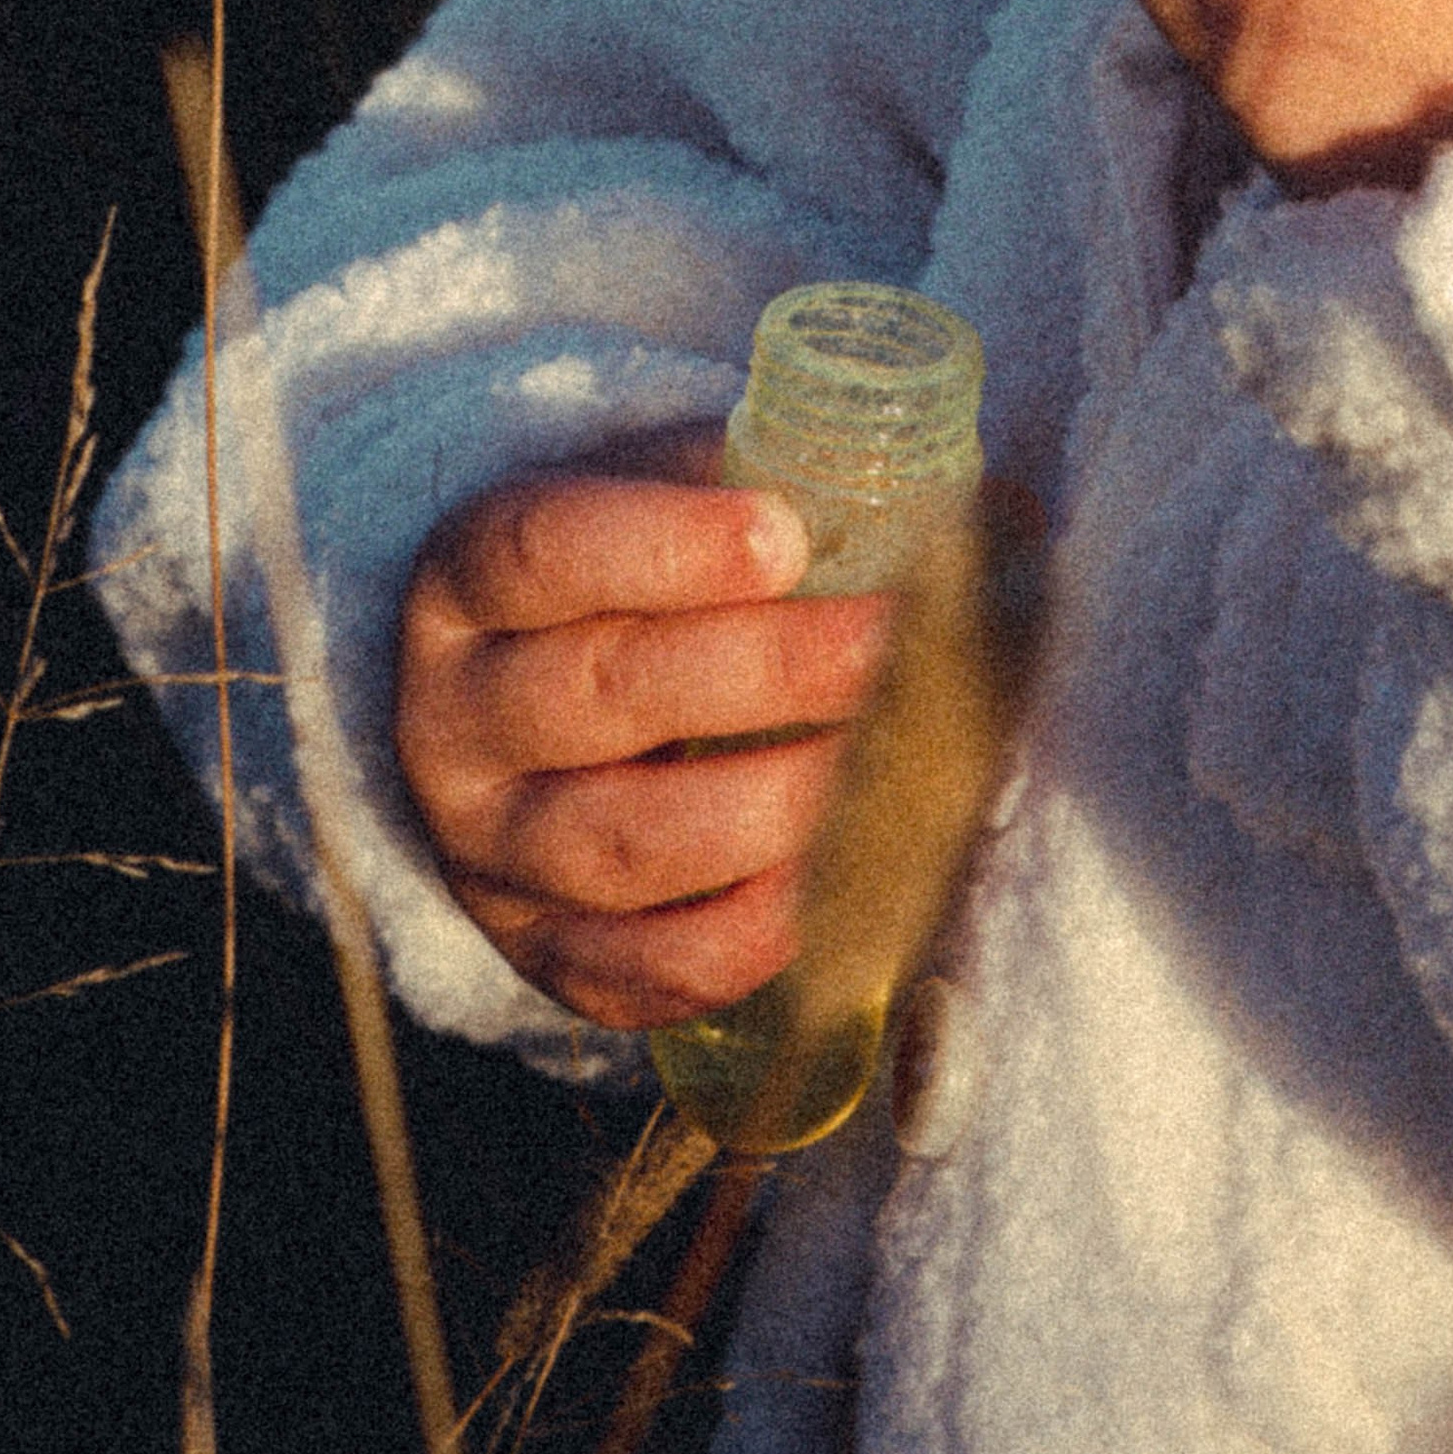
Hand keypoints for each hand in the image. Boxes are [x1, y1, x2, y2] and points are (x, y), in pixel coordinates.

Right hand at [395, 431, 893, 1030]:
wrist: (525, 714)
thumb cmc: (627, 583)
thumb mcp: (657, 503)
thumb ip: (774, 484)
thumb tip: (995, 506)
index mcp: (470, 581)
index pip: (545, 550)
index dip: (665, 545)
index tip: (785, 536)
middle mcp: (457, 721)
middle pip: (601, 694)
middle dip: (761, 672)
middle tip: (888, 647)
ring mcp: (490, 852)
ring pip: (621, 842)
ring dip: (770, 808)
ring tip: (887, 768)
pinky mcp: (544, 954)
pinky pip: (639, 969)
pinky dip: (743, 940)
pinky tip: (835, 889)